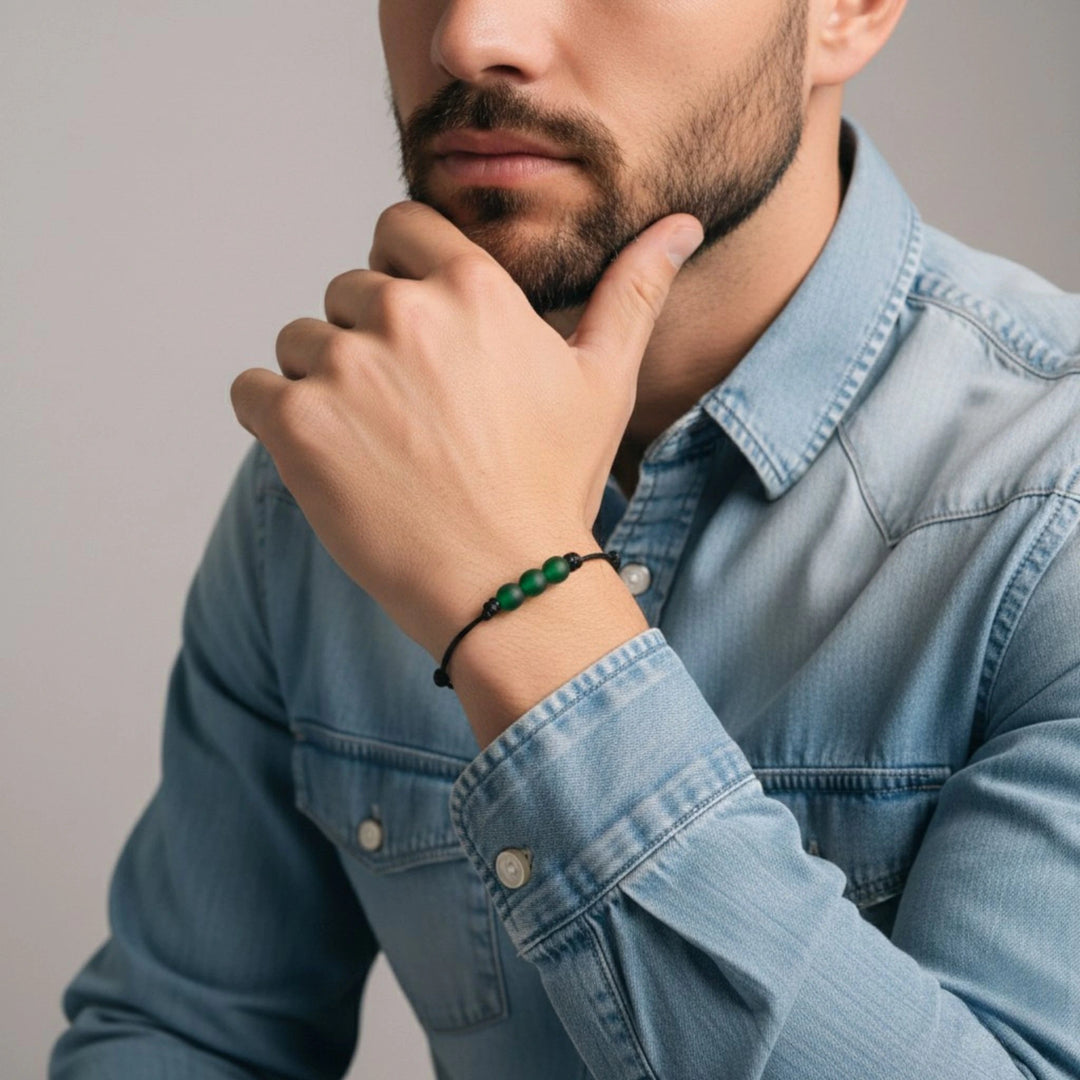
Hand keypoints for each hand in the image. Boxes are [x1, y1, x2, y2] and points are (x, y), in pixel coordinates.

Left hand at [230, 200, 701, 656]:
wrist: (509, 584)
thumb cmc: (556, 485)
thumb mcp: (605, 382)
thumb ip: (632, 292)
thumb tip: (682, 225)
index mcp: (471, 287)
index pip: (397, 228)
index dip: (402, 277)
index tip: (420, 337)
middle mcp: (402, 311)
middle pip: (346, 292)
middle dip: (368, 341)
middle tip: (409, 415)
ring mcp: (343, 367)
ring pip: (299, 343)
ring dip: (323, 384)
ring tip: (375, 446)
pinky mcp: (295, 423)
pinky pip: (252, 390)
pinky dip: (276, 419)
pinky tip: (328, 460)